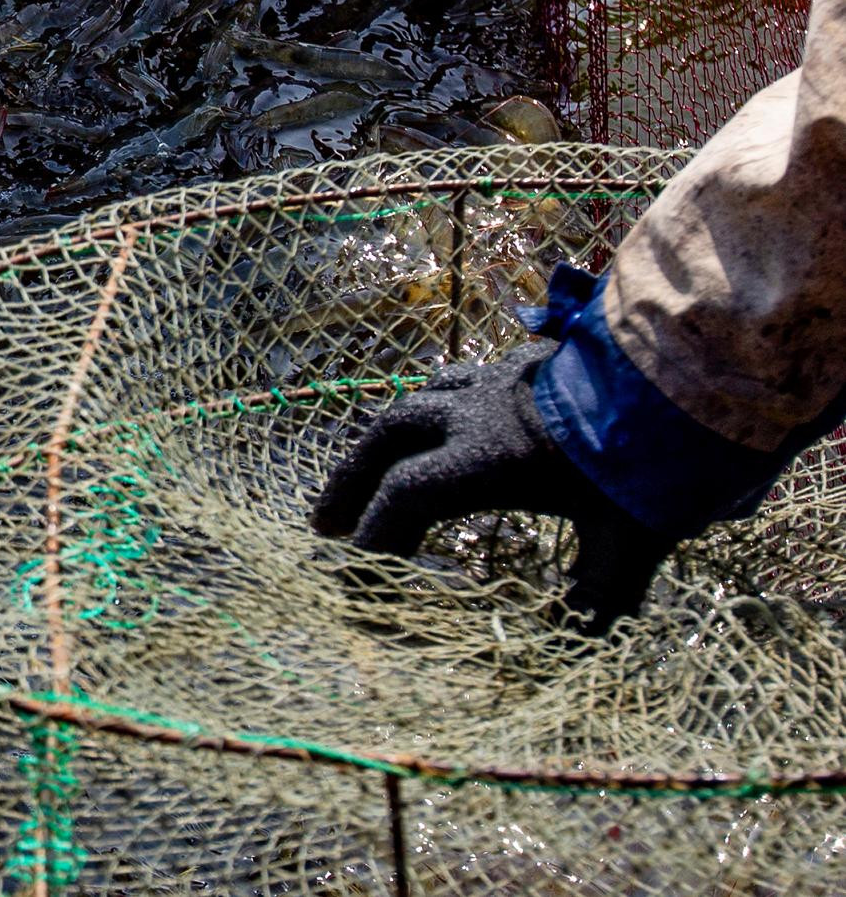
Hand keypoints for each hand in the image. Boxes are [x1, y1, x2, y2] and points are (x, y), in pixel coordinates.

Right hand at [311, 344, 676, 633]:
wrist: (687, 370)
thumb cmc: (656, 460)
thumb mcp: (630, 538)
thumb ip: (599, 597)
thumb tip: (577, 646)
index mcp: (487, 455)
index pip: (406, 498)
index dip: (376, 544)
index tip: (362, 586)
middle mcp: (474, 412)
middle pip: (384, 441)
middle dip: (349, 484)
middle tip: (326, 526)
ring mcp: (493, 382)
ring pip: (410, 404)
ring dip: (379, 445)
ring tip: (365, 476)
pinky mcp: (516, 367)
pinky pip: (448, 383)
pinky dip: (426, 411)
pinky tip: (432, 424)